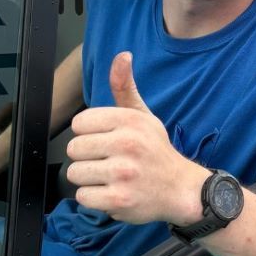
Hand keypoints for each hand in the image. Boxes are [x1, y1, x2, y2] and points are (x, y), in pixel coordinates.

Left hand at [65, 52, 206, 226]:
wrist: (181, 189)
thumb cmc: (156, 151)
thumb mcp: (144, 116)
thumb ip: (125, 87)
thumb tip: (122, 56)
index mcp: (130, 120)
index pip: (79, 123)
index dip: (89, 134)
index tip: (107, 141)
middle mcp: (127, 144)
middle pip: (74, 148)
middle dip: (87, 158)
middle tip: (109, 161)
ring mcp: (122, 173)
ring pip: (75, 173)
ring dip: (89, 179)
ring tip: (111, 178)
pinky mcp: (118, 199)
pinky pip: (83, 196)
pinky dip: (94, 198)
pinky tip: (112, 192)